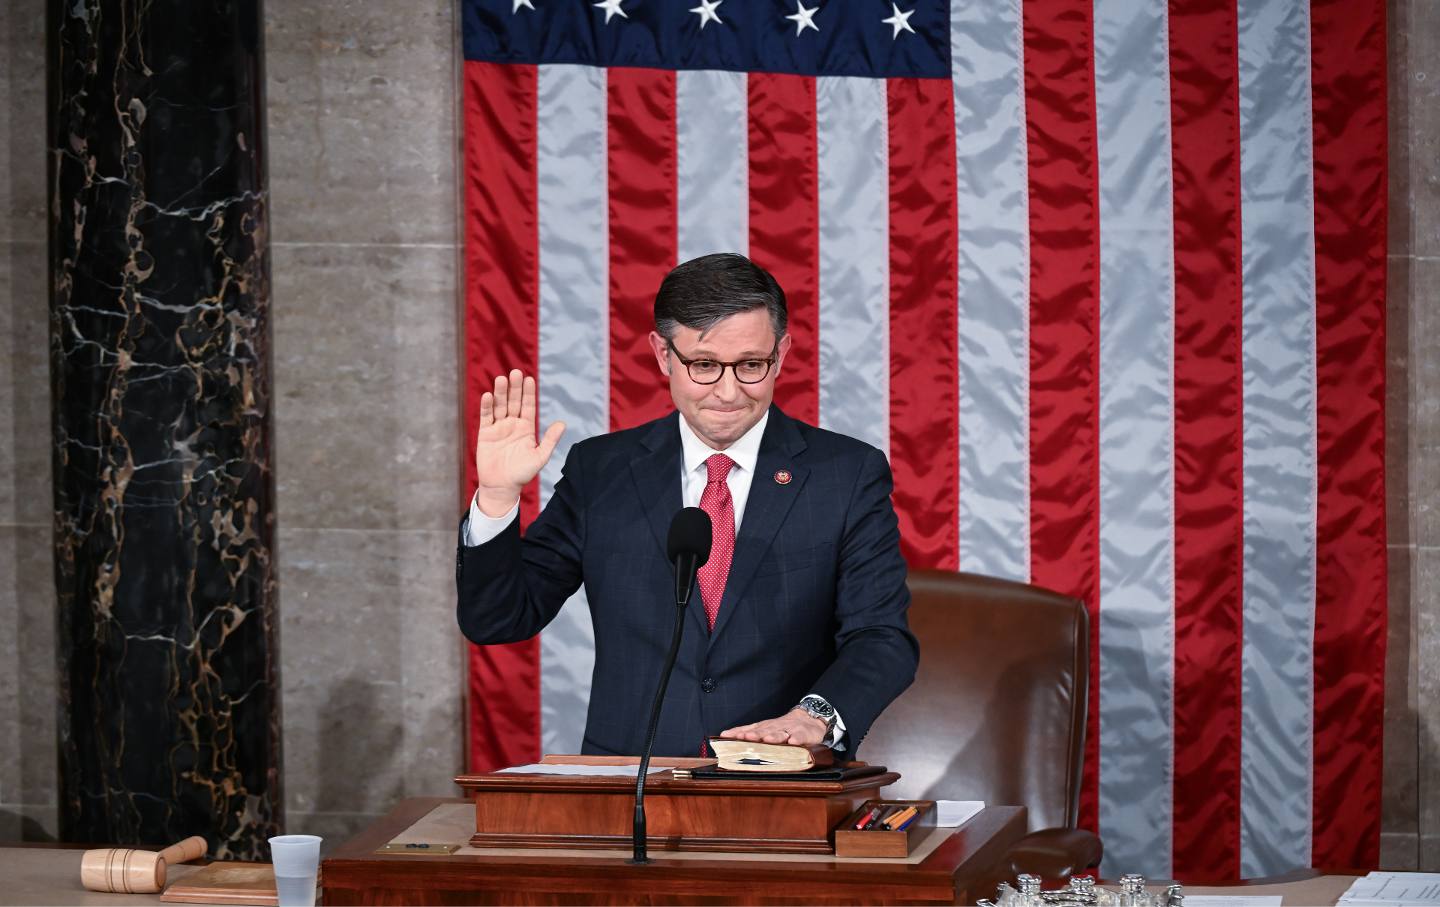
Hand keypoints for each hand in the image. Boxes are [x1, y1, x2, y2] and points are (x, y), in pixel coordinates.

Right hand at [473, 369, 564, 516]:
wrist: (502, 486)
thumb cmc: (522, 474)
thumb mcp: (540, 456)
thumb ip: (550, 440)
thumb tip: (563, 424)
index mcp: (526, 427)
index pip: (528, 406)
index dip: (528, 392)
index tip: (529, 378)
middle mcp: (512, 424)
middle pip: (513, 401)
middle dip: (514, 388)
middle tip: (515, 373)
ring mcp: (498, 427)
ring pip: (499, 406)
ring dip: (500, 393)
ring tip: (501, 379)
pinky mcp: (485, 434)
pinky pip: (486, 417)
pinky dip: (487, 406)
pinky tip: (488, 396)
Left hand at [719, 709, 826, 745]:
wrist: (808, 718)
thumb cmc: (783, 727)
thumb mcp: (765, 729)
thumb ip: (748, 733)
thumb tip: (724, 736)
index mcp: (764, 727)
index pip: (748, 729)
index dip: (738, 732)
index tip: (726, 736)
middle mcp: (775, 727)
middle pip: (763, 731)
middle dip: (754, 735)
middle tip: (744, 738)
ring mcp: (789, 730)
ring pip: (780, 733)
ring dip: (773, 736)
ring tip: (767, 740)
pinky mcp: (803, 734)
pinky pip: (800, 737)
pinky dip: (796, 739)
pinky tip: (793, 742)